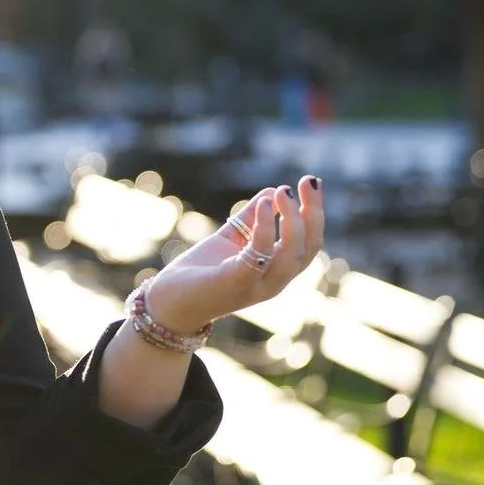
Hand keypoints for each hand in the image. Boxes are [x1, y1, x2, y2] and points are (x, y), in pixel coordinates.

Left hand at [141, 176, 325, 333]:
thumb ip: (249, 219)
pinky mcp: (236, 282)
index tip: (312, 183)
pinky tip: (263, 204)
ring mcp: (257, 285)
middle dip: (313, 212)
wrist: (169, 303)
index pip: (308, 243)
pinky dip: (265, 228)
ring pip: (292, 254)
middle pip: (308, 248)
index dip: (314, 213)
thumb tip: (271, 192)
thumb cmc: (200, 272)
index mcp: (276, 272)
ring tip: (283, 190)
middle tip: (309, 181)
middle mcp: (274, 282)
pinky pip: (258, 255)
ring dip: (293, 220)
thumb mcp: (229, 239)